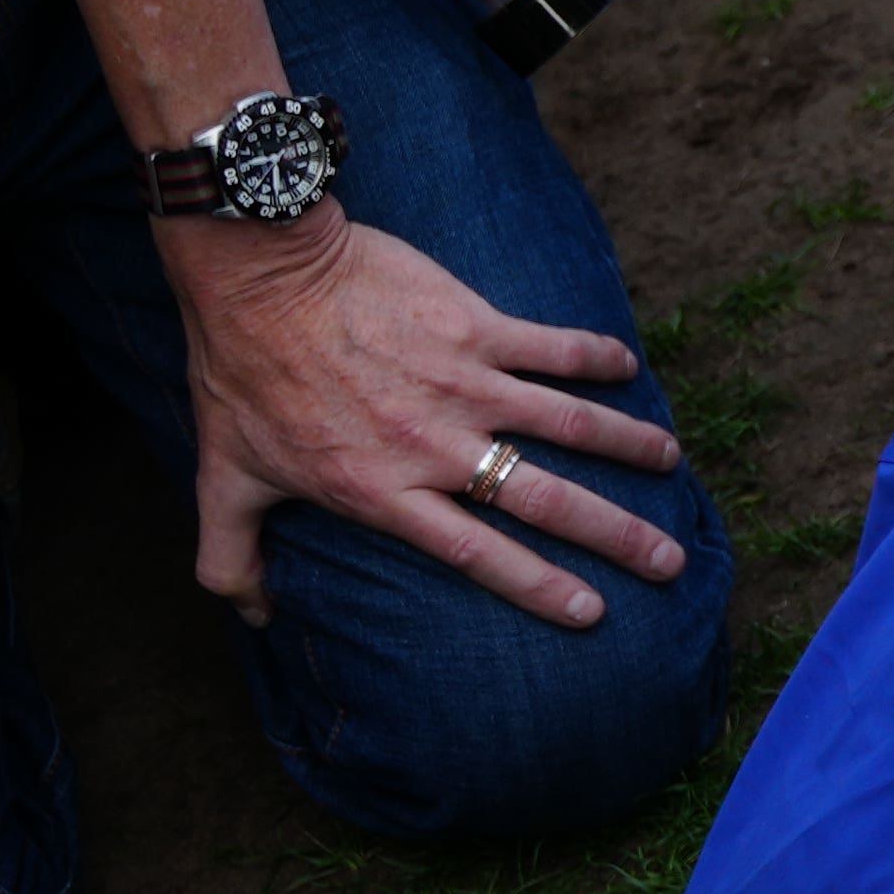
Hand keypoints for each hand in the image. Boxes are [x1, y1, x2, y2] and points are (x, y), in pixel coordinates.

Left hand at [173, 213, 693, 623]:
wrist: (259, 275)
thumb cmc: (240, 374)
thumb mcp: (223, 477)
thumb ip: (231, 557)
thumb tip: (252, 618)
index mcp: (384, 491)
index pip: (480, 554)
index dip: (540, 586)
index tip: (592, 612)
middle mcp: (436, 445)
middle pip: (547, 500)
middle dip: (616, 535)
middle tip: (667, 561)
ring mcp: (463, 383)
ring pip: (569, 423)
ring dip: (629, 444)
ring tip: (670, 460)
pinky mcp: (474, 326)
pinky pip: (552, 346)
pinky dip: (594, 356)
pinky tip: (628, 365)